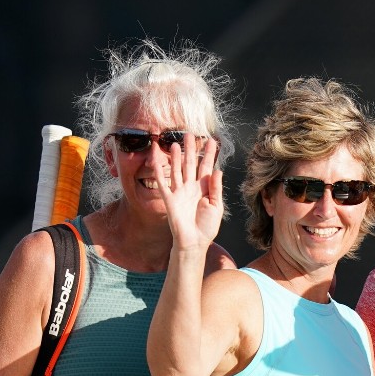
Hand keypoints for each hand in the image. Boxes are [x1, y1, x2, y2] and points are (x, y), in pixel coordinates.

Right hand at [154, 134, 222, 250]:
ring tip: (175, 142)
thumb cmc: (207, 227)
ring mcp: (179, 192)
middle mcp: (191, 187)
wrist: (194, 241)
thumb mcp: (216, 206)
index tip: (212, 141)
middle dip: (191, 149)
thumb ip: (216, 188)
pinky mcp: (169, 198)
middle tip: (190, 134)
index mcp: (204, 188)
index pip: (206, 167)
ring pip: (177, 169)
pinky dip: (158, 170)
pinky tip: (156, 159)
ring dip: (175, 157)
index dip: (209, 154)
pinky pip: (162, 181)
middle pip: (190, 164)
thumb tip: (218, 170)